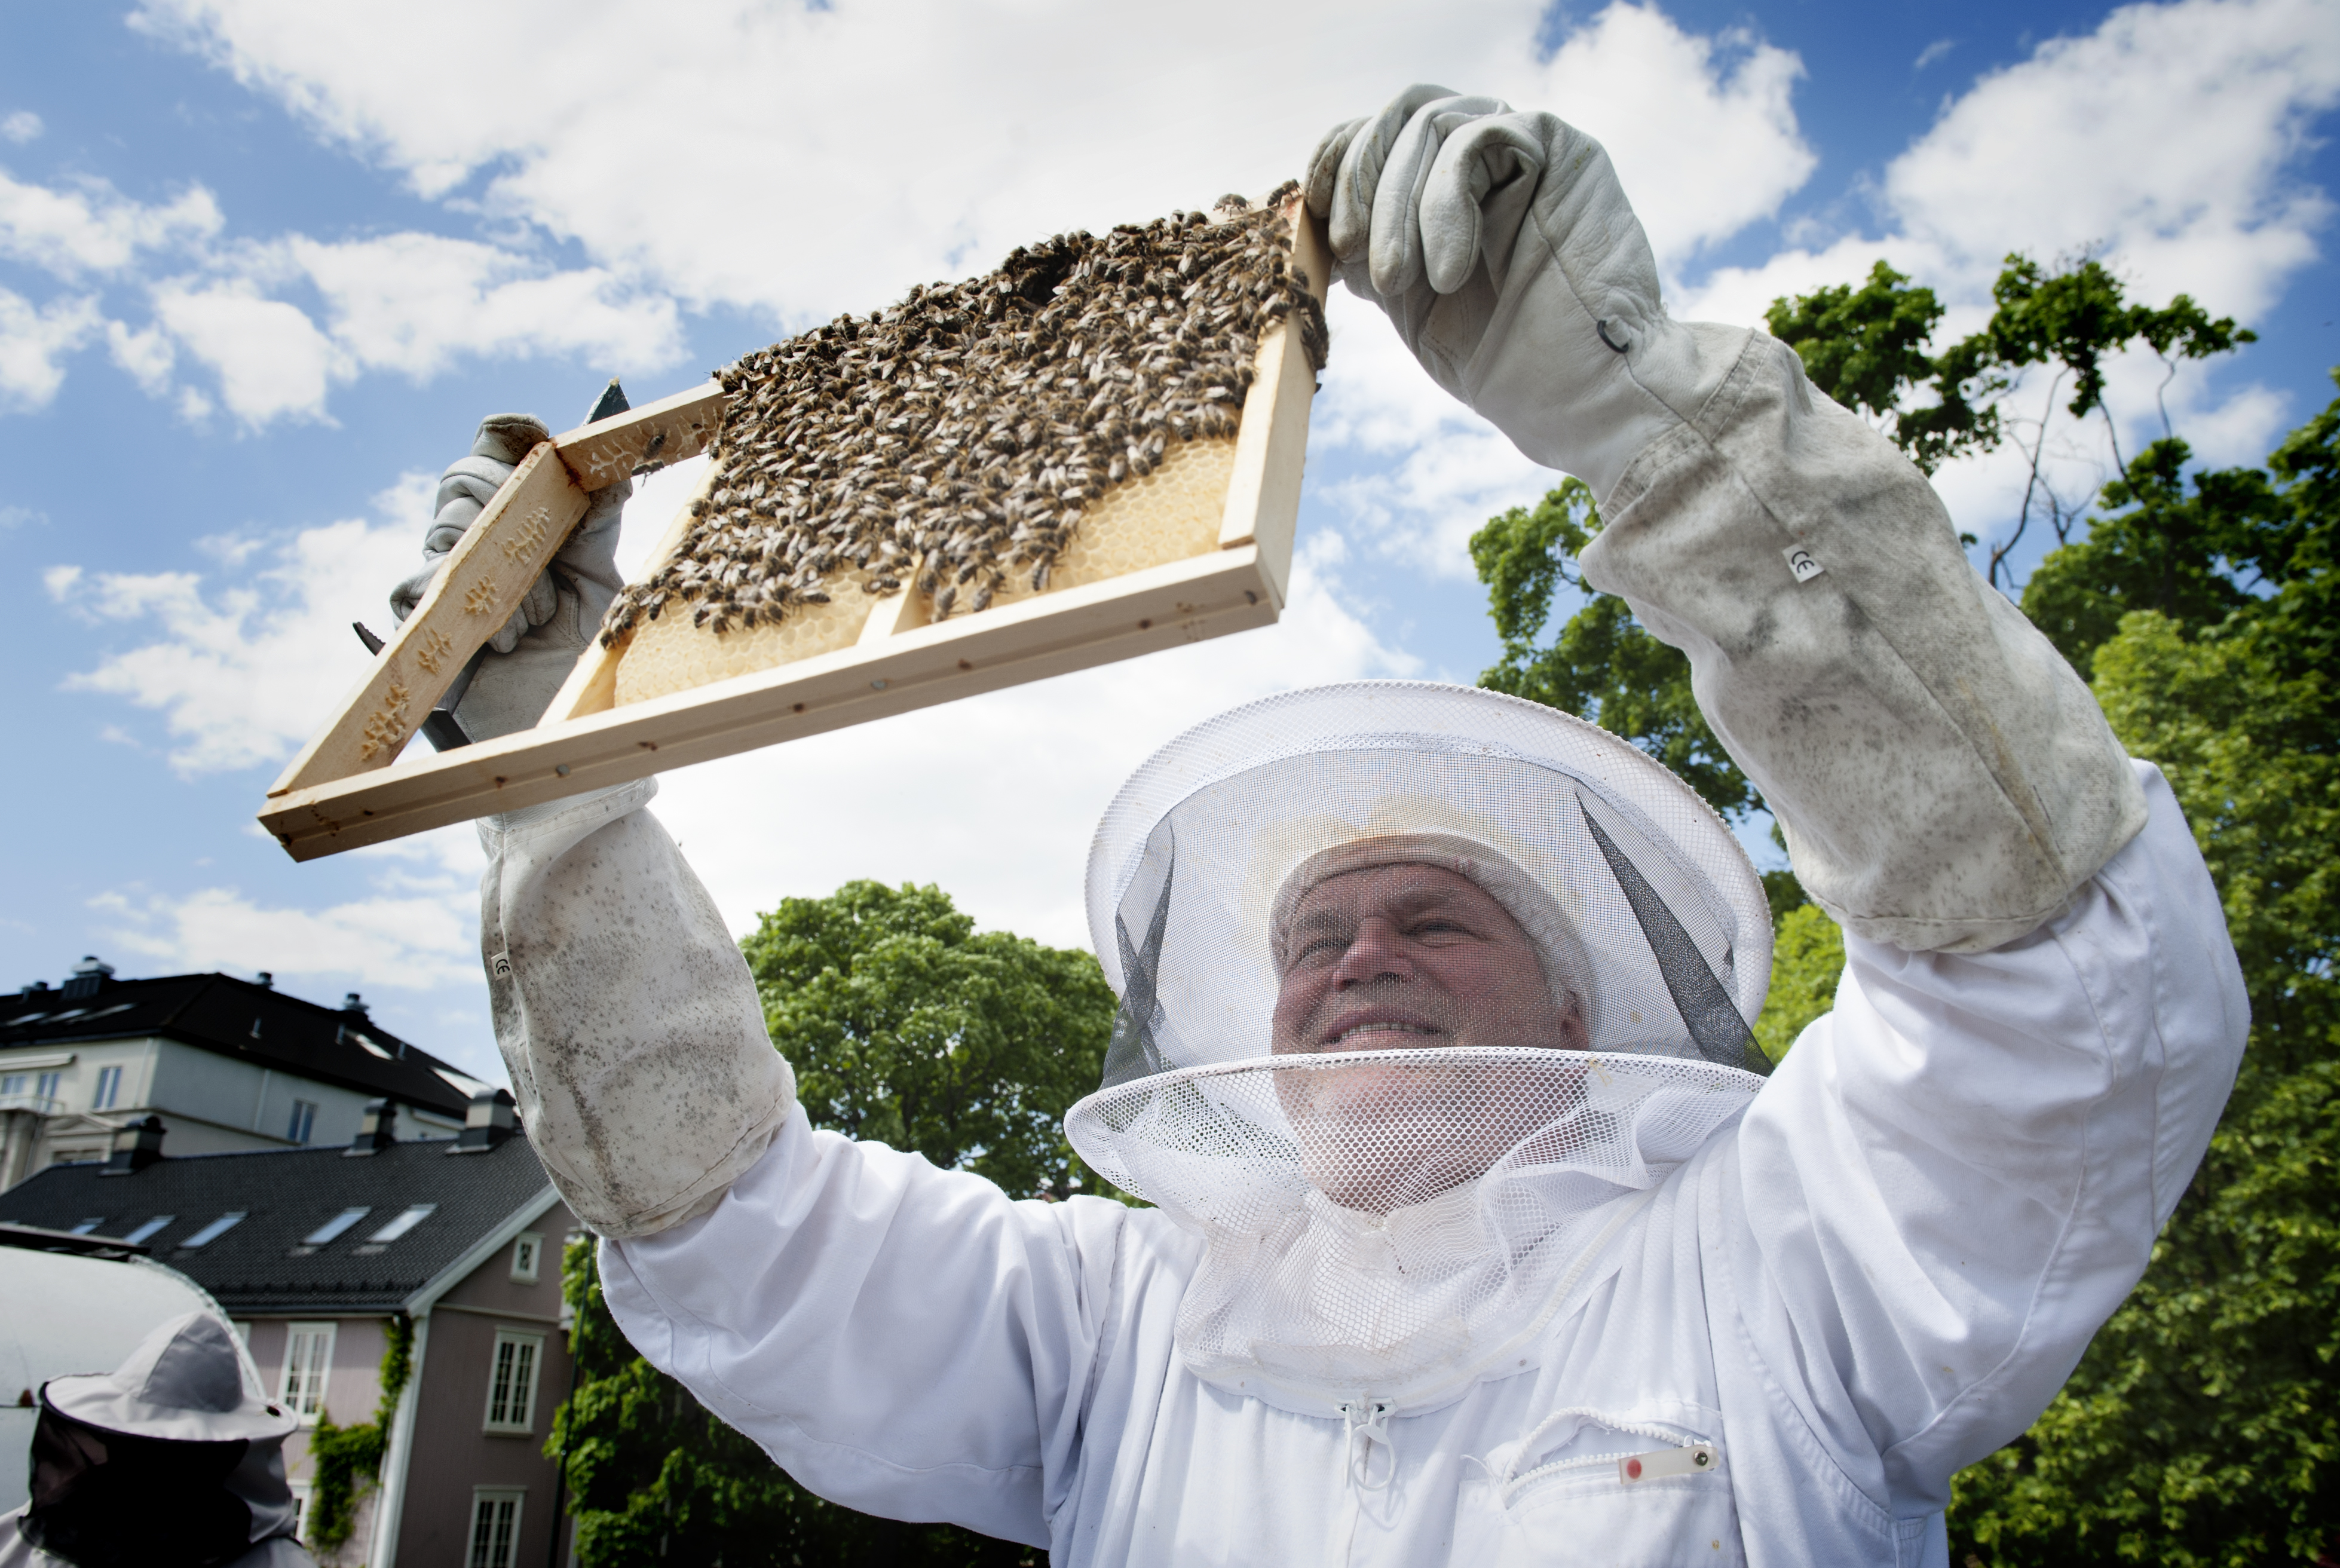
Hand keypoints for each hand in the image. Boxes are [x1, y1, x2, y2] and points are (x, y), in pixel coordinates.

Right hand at [388, 408, 631, 739]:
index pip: (494, 454)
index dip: (505, 434)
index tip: (533, 431)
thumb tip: (611, 467)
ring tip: (537, 621)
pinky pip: (416, 584)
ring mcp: (446, 577)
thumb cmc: (585, 659)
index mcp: (521, 523)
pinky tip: (502, 640)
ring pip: (447, 527)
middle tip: (544, 547)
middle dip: (505, 500)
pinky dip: (467, 605)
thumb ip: (597, 526)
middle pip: (462, 478)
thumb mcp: (602, 584)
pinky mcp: (420, 621)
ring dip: (503, 572)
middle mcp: (479, 541)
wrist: (566, 726)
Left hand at [1306, 87, 1744, 498]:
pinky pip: (1474, 137)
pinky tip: (1449, 273)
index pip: (1378, 136)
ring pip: (1428, 121)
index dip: (1337, 164)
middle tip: (1349, 253)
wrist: (1587, 399)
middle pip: (1397, 118)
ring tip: (1403, 282)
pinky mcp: (1561, 148)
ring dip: (1396, 202)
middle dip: (1358, 182)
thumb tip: (1314, 214)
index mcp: (1449, 188)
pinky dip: (1443, 202)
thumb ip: (1373, 249)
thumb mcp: (1411, 303)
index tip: (1312, 220)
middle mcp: (1487, 157)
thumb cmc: (1507, 364)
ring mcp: (1525, 147)